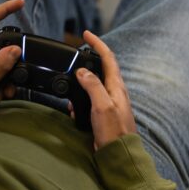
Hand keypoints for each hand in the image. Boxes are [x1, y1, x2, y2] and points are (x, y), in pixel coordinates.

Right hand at [73, 30, 136, 148]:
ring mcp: (110, 102)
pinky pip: (90, 100)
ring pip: (94, 84)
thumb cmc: (114, 132)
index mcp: (117, 86)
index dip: (97, 43)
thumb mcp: (102, 106)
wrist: (119, 155)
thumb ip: (93, 86)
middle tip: (73, 58)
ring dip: (80, 83)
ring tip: (69, 88)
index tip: (86, 34)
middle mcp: (115, 92)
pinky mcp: (104, 114)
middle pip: (101, 68)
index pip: (108, 57)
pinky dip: (80, 100)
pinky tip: (73, 108)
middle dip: (87, 61)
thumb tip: (82, 71)